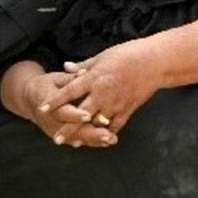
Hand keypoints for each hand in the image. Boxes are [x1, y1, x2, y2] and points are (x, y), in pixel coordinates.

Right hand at [0, 61, 115, 147]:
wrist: (31, 99)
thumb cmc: (47, 85)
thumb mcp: (56, 78)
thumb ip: (70, 78)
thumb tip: (83, 72)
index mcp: (48, 105)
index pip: (63, 112)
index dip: (75, 115)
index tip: (88, 115)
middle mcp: (51, 121)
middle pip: (72, 131)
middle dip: (90, 134)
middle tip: (108, 136)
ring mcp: (55, 131)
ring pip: (76, 138)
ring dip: (94, 141)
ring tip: (111, 140)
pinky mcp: (61, 136)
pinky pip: (78, 140)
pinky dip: (91, 142)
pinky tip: (106, 142)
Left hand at [40, 40, 161, 138]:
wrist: (154, 62)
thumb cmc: (128, 55)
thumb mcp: (102, 57)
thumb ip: (83, 66)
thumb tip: (66, 66)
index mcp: (94, 78)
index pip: (69, 92)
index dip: (55, 101)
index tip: (42, 109)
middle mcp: (102, 94)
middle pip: (80, 115)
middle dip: (68, 128)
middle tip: (57, 139)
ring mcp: (115, 104)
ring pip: (97, 124)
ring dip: (87, 133)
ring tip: (77, 142)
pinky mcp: (128, 109)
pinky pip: (115, 125)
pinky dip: (107, 132)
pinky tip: (101, 137)